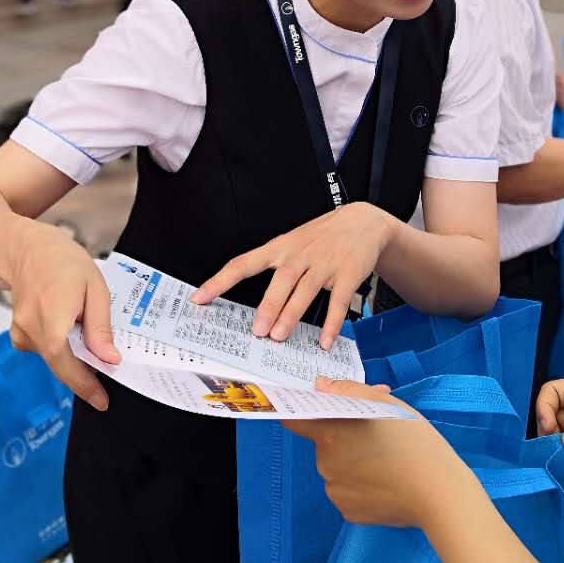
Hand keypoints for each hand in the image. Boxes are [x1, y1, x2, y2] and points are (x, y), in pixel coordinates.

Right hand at [8, 226, 121, 410]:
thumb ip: (100, 326)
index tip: (101, 401)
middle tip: (106, 377)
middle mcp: (31, 326)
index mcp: (52, 312)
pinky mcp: (18, 335)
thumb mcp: (95, 287)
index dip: (83, 383)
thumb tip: (109, 359)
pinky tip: (68, 326)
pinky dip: (61, 347)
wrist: (28, 250)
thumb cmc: (64, 263)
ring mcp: (21, 332)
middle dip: (85, 374)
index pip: (63, 359)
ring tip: (84, 328)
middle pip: (60, 363)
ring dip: (74, 355)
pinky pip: (46, 351)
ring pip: (54, 358)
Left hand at [192, 202, 394, 348]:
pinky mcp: (347, 274)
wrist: (364, 221)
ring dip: (292, 315)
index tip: (199, 298)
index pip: (244, 263)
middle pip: (281, 280)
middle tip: (256, 330)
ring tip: (279, 336)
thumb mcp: (293, 242)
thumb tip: (256, 303)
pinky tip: (324, 341)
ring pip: (306, 291)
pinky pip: (338, 302)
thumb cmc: (321, 237)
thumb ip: (275, 267)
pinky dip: (331, 323)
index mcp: (280, 247)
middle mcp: (300, 254)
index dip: (220, 281)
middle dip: (268, 306)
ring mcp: (324, 264)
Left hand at [284, 378, 474, 529]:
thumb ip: (347, 391)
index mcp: (330, 434)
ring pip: (338, 468)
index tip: (306, 407)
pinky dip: (362, 485)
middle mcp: (325, 463)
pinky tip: (387, 481)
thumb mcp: (385, 404)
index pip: (294, 419)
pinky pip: (349, 492)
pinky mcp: (349, 512)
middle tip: (376, 433)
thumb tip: (320, 387)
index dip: (297, 410)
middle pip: (325, 443)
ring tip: (388, 459)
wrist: (438, 492)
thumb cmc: (414, 442)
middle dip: (344, 435)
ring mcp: (336, 491)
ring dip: (354, 460)